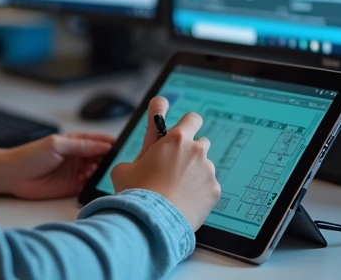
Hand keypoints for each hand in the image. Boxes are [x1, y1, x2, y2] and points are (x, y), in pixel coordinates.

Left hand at [0, 134, 113, 198]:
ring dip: (103, 172)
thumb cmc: (30, 155)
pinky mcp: (73, 187)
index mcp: (75, 142)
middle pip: (101, 157)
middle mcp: (78, 156)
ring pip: (97, 171)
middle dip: (111, 159)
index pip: (98, 140)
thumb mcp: (56, 144)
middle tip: (119, 162)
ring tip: (104, 172)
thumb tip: (103, 146)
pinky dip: (95, 185)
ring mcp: (76, 172)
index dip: (110, 142)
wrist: (13, 175)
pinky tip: (97, 183)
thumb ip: (80, 145)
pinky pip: (89, 186)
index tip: (123, 146)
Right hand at [110, 97, 220, 230]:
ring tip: (177, 190)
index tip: (181, 132)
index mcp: (175, 139)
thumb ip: (138, 158)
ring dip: (194, 173)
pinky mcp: (214, 190)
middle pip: (201, 141)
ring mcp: (208, 171)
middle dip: (190, 150)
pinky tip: (184, 201)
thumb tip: (138, 163)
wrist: (153, 221)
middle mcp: (196, 150)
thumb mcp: (125, 168)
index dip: (186, 124)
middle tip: (176, 165)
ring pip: (204, 166)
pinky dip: (199, 192)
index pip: (191, 118)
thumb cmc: (137, 193)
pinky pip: (208, 186)